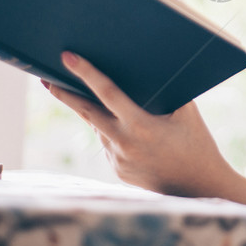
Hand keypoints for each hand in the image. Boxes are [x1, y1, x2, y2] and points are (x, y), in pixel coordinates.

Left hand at [45, 52, 245, 209]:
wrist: (200, 187)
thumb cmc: (197, 143)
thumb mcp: (186, 111)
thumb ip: (166, 90)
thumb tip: (147, 69)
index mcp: (140, 125)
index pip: (105, 92)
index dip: (85, 73)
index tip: (66, 58)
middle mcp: (122, 143)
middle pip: (85, 111)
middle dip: (64, 93)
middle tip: (46, 78)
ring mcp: (117, 159)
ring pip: (99, 128)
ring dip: (96, 113)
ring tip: (97, 100)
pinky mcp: (116, 170)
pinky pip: (109, 144)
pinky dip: (113, 132)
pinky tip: (130, 132)